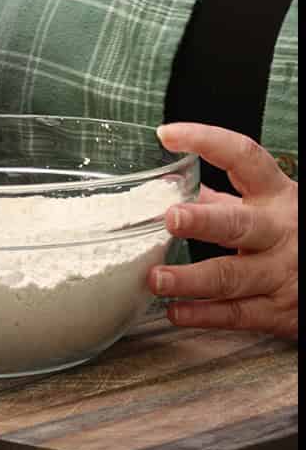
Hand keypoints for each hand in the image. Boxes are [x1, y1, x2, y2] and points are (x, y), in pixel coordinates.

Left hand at [150, 123, 297, 338]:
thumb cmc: (294, 238)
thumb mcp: (270, 209)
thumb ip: (224, 201)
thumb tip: (174, 186)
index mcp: (276, 197)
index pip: (244, 157)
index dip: (207, 141)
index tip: (167, 134)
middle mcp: (279, 231)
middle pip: (239, 223)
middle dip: (204, 221)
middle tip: (171, 219)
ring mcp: (279, 272)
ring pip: (232, 275)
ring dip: (191, 279)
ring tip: (156, 278)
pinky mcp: (276, 310)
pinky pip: (236, 313)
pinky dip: (203, 314)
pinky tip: (176, 312)